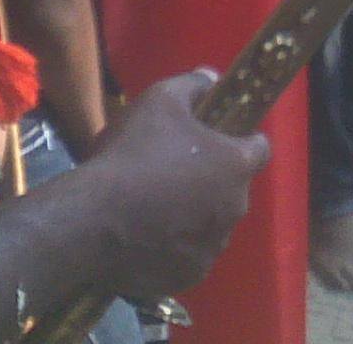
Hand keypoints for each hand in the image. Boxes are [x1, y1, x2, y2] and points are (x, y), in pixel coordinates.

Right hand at [85, 69, 269, 298]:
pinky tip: (148, 237)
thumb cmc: (132, 153)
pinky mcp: (190, 275)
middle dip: (212, 179)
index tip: (217, 138)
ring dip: (196, 215)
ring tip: (156, 207)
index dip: (240, 140)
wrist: (93, 220)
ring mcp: (214, 246)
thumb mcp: (160, 99)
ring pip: (213, 224)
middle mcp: (235, 207)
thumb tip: (211, 77)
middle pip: (232, 188)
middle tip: (173, 171)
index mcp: (236, 164)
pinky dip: (177, 247)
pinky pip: (191, 255)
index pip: (259, 148)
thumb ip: (192, 84)